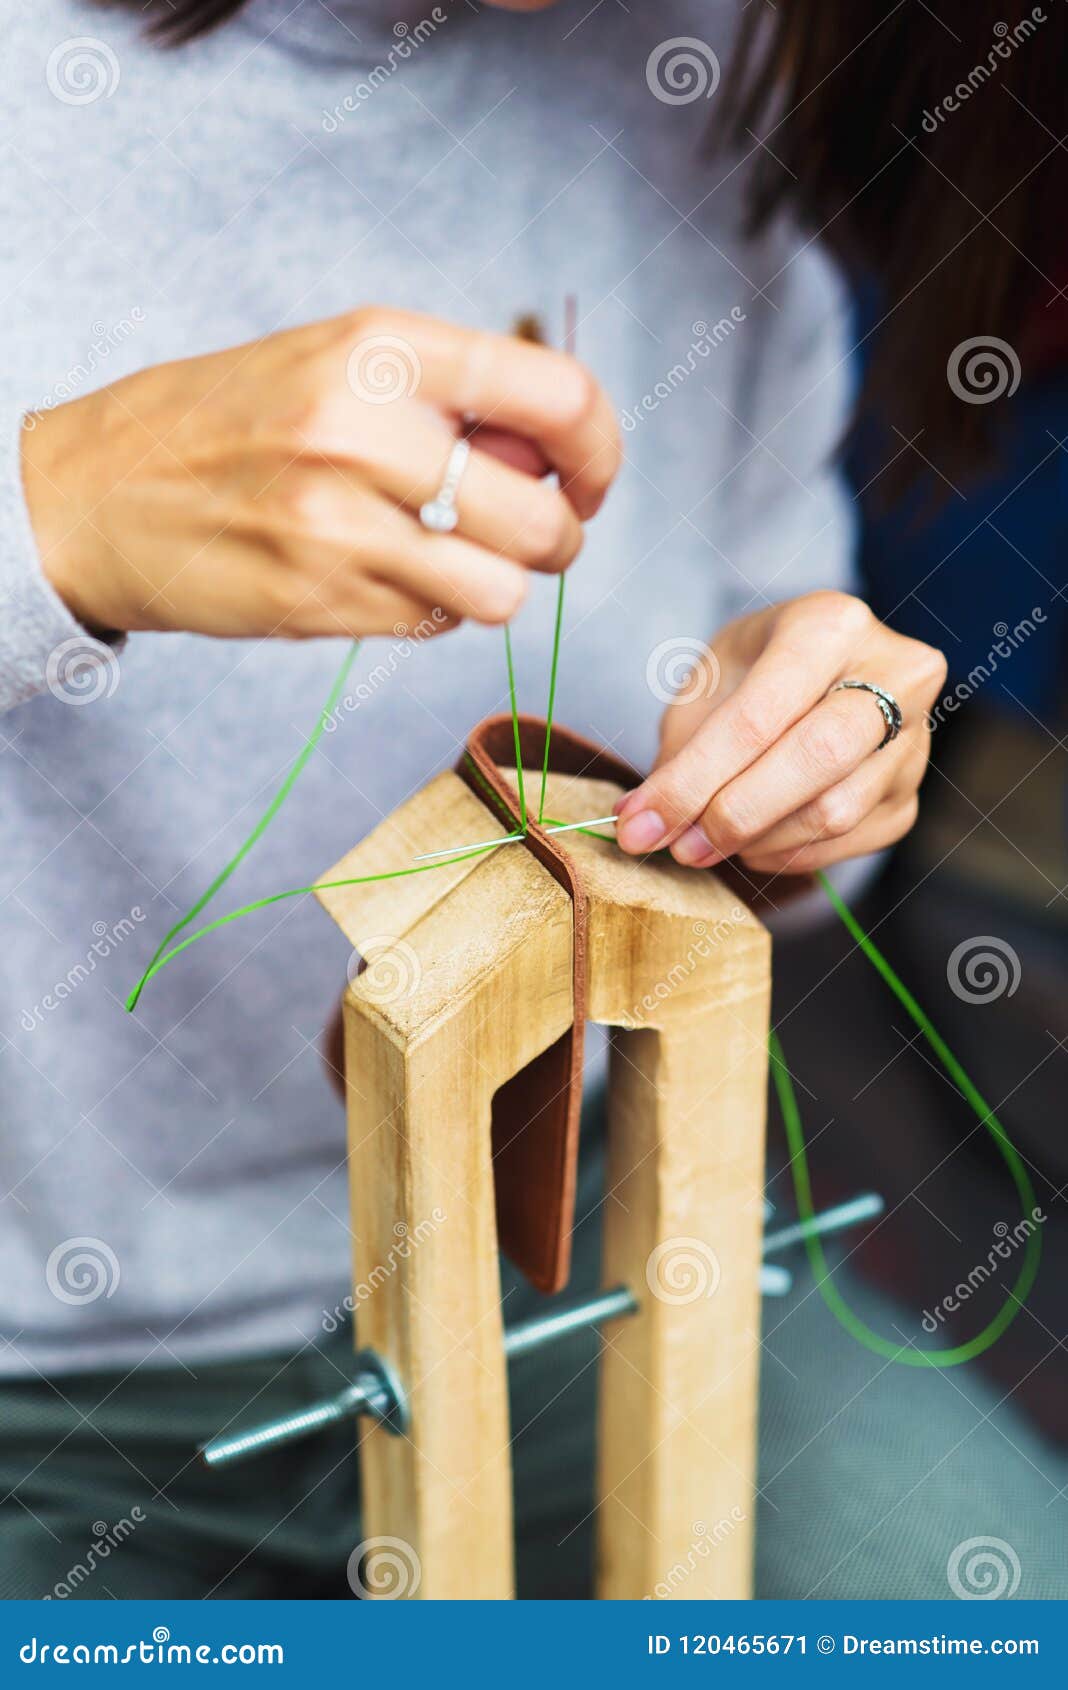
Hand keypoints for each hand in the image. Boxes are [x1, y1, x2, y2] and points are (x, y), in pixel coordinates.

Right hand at [22, 307, 619, 639]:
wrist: (96, 493)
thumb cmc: (231, 421)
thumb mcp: (336, 361)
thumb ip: (450, 399)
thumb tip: (557, 467)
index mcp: (380, 347)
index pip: (558, 396)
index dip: (599, 450)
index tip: (588, 479)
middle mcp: (363, 430)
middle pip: (544, 516)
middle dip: (559, 539)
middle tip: (530, 535)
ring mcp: (339, 524)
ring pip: (501, 591)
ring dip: (498, 586)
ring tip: (453, 559)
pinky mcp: (319, 601)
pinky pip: (435, 625)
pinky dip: (432, 611)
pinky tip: (384, 577)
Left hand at [616, 592, 945, 875]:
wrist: (822, 673)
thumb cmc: (757, 670)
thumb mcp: (711, 682)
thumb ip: (680, 750)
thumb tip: (642, 823)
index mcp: (831, 625)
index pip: (758, 716)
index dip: (692, 780)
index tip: (638, 824)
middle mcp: (895, 673)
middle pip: (816, 760)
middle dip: (734, 814)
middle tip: (679, 845)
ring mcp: (915, 739)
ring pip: (835, 811)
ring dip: (757, 841)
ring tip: (708, 839)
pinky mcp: (910, 795)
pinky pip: (849, 843)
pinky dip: (787, 854)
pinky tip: (753, 841)